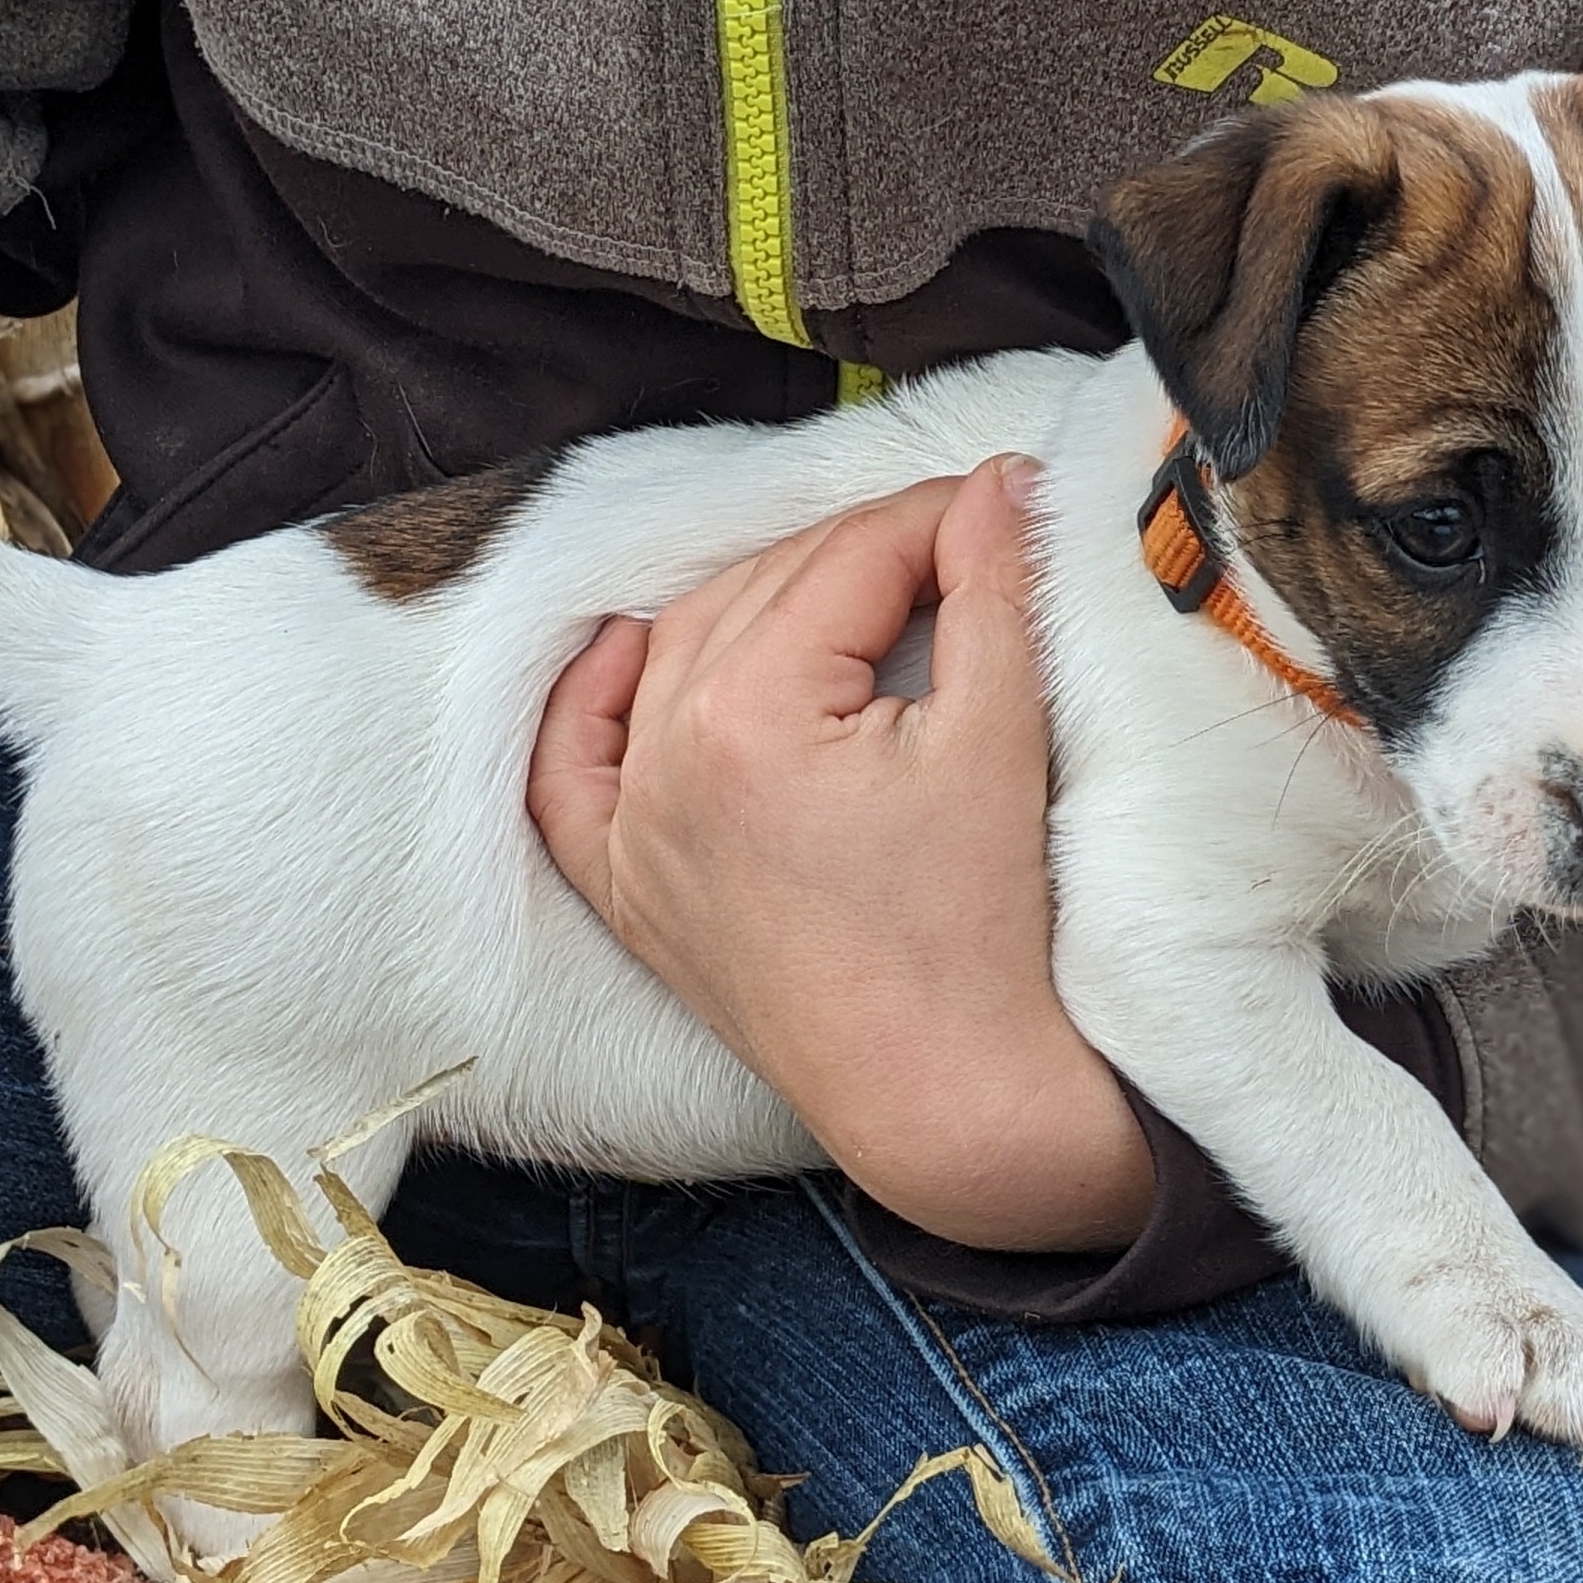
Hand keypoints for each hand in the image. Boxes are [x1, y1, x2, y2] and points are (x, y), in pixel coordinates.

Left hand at [527, 457, 1154, 1253]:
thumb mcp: (1002, 738)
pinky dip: (593, 706)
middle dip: (867, 555)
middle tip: (961, 544)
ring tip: (862, 591)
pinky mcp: (630, 890)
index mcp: (747, 716)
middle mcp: (662, 764)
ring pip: (679, 655)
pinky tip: (624, 650)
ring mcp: (633, 831)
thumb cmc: (990, 934)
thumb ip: (995, 588)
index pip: (848, 559)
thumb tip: (1000, 482)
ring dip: (763, 605)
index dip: (940, 520)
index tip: (1007, 505)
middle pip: (764, 591)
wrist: (951, 1100)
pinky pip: (575, 772)